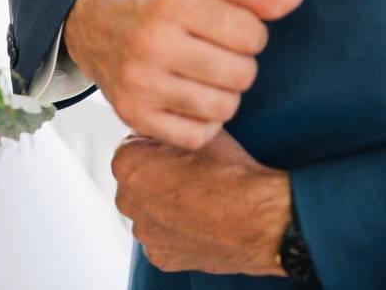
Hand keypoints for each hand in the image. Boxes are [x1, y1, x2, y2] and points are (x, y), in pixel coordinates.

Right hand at [64, 0, 303, 149]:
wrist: (92, 25)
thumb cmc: (155, 4)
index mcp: (171, 5)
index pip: (250, 35)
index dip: (253, 35)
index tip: (233, 32)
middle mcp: (152, 45)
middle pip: (241, 75)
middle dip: (241, 66)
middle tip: (220, 57)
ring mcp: (140, 84)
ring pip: (223, 109)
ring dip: (225, 96)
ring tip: (207, 79)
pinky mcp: (133, 115)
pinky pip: (196, 136)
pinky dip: (203, 124)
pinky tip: (191, 101)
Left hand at [112, 131, 289, 274]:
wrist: (259, 218)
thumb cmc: (231, 174)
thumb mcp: (195, 133)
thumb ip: (171, 131)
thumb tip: (169, 129)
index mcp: (127, 163)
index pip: (134, 146)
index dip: (159, 146)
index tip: (179, 152)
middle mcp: (126, 199)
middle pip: (138, 181)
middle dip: (156, 177)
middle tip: (190, 177)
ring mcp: (142, 231)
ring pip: (149, 212)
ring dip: (164, 207)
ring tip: (199, 202)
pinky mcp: (160, 256)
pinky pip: (163, 239)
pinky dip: (177, 233)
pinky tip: (201, 224)